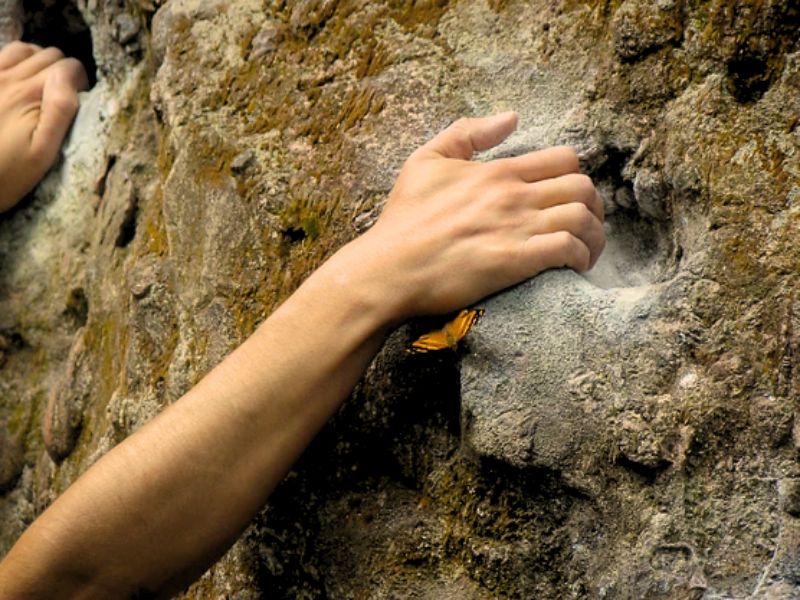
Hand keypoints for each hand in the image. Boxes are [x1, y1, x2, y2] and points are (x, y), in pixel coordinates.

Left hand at [0, 41, 87, 211]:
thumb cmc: (7, 174)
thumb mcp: (43, 152)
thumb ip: (60, 110)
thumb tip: (71, 76)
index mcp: (30, 95)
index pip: (69, 67)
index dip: (81, 83)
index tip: (80, 102)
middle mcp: (8, 79)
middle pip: (49, 55)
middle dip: (63, 72)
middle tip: (61, 98)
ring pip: (24, 49)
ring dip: (38, 62)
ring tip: (42, 85)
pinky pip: (1, 56)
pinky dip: (15, 61)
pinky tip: (18, 82)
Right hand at [349, 112, 604, 319]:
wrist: (389, 268)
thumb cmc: (404, 219)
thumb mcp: (424, 160)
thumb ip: (467, 133)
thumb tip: (511, 118)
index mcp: (497, 170)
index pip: (565, 159)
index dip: (576, 176)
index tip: (568, 197)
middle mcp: (512, 195)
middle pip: (583, 188)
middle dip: (594, 207)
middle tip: (584, 226)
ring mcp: (516, 227)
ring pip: (583, 219)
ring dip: (593, 236)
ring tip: (586, 252)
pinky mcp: (514, 261)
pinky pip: (567, 249)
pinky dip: (580, 257)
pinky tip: (573, 267)